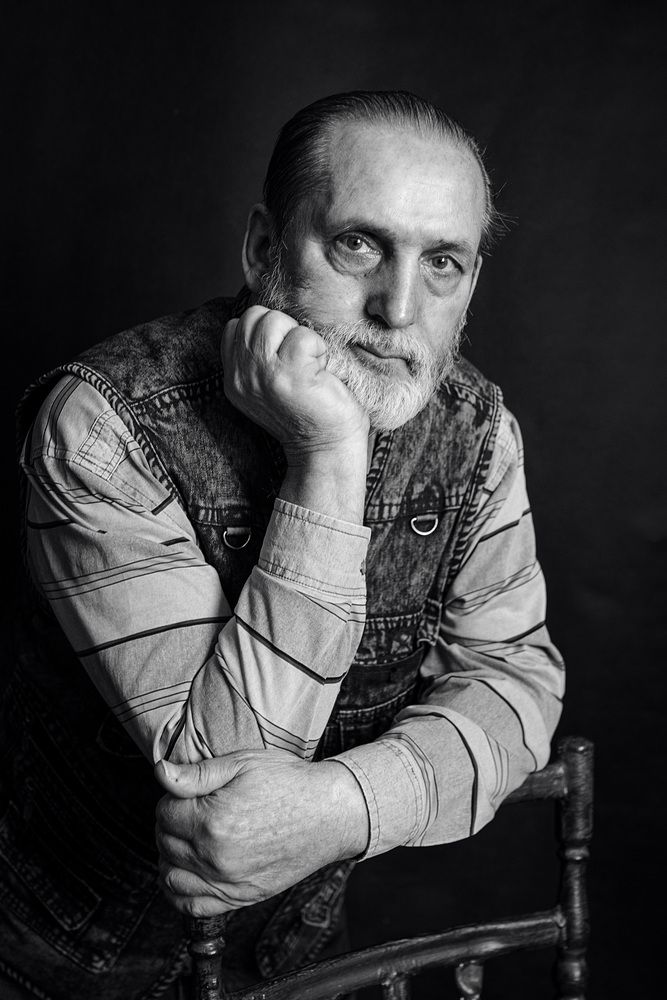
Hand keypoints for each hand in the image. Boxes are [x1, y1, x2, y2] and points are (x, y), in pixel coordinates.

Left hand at [154, 749, 368, 917]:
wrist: (329, 812)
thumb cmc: (290, 783)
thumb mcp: (242, 764)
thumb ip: (196, 774)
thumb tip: (160, 773)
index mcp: (212, 821)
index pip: (164, 812)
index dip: (173, 797)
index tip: (189, 792)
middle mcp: (215, 857)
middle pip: (165, 843)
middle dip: (170, 824)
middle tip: (190, 809)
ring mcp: (228, 882)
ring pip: (171, 876)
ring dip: (171, 856)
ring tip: (188, 838)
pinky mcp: (241, 897)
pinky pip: (192, 906)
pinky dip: (180, 892)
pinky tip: (188, 872)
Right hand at [221, 305, 369, 461]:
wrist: (326, 449)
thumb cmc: (309, 413)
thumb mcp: (268, 386)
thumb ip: (257, 358)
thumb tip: (268, 321)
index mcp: (233, 379)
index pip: (236, 326)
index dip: (267, 332)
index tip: (285, 357)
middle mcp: (241, 377)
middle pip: (254, 316)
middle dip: (282, 329)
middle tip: (300, 361)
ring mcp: (263, 375)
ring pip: (274, 320)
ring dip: (300, 337)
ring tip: (310, 365)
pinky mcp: (289, 374)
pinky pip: (303, 336)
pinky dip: (319, 348)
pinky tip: (321, 372)